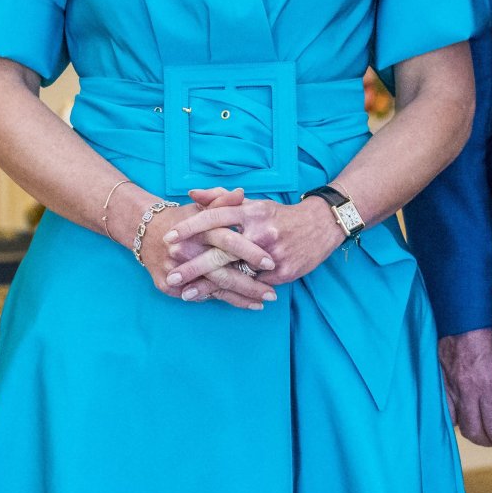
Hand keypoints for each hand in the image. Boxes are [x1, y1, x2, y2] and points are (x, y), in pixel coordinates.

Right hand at [135, 196, 275, 309]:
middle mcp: (186, 250)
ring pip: (214, 288)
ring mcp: (175, 270)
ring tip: (263, 303)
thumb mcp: (202, 206)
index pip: (228, 241)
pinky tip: (244, 305)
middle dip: (249, 283)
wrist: (146, 232)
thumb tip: (241, 193)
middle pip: (222, 270)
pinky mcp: (168, 285)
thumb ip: (222, 200)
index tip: (271, 262)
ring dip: (241, 297)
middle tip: (272, 292)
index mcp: (199, 230)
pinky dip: (222, 300)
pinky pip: (201, 296)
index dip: (250, 252)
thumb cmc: (183, 218)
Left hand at [163, 191, 344, 289]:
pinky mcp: (283, 272)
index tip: (169, 238)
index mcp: (252, 211)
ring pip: (235, 273)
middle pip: (221, 250)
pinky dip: (233, 293)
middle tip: (170, 276)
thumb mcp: (254, 203)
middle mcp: (261, 231)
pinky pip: (253, 286)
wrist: (322, 225)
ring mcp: (272, 254)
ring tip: (186, 295)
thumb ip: (221, 198)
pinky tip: (215, 299)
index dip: (191, 227)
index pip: (216, 216)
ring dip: (208, 286)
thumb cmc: (280, 215)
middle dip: (193, 265)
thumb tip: (193, 193)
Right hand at [438, 327, 491, 452]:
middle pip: (476, 432)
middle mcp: (469, 389)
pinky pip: (444, 407)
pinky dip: (452, 416)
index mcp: (489, 385)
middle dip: (489, 442)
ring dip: (470, 431)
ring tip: (481, 432)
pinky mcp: (441, 377)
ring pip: (458, 423)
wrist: (465, 308)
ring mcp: (452, 384)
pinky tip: (461, 416)